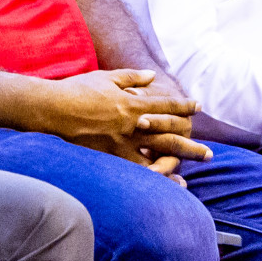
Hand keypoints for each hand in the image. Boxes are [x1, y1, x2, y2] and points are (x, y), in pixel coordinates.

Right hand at [46, 69, 210, 171]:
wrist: (51, 109)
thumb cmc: (76, 90)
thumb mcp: (105, 78)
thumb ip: (131, 78)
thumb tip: (151, 76)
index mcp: (131, 103)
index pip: (164, 104)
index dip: (182, 106)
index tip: (197, 107)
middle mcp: (132, 125)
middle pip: (169, 136)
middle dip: (190, 144)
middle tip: (209, 153)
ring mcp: (121, 144)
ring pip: (156, 157)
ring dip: (176, 166)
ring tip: (189, 177)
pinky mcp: (108, 158)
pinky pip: (135, 171)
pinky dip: (151, 178)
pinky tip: (162, 185)